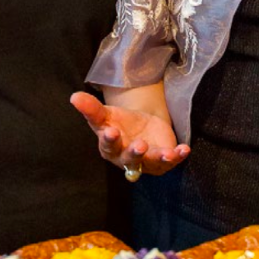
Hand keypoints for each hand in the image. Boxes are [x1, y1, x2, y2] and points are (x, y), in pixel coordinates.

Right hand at [70, 92, 189, 176]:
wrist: (142, 128)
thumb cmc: (119, 123)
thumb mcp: (106, 114)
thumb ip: (91, 108)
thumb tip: (73, 96)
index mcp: (110, 147)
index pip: (108, 145)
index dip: (109, 140)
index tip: (111, 132)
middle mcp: (127, 158)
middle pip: (129, 158)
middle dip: (134, 152)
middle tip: (139, 145)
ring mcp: (145, 161)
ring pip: (151, 162)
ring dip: (159, 158)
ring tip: (167, 153)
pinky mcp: (162, 160)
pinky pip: (171, 161)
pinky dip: (178, 156)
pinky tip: (184, 149)